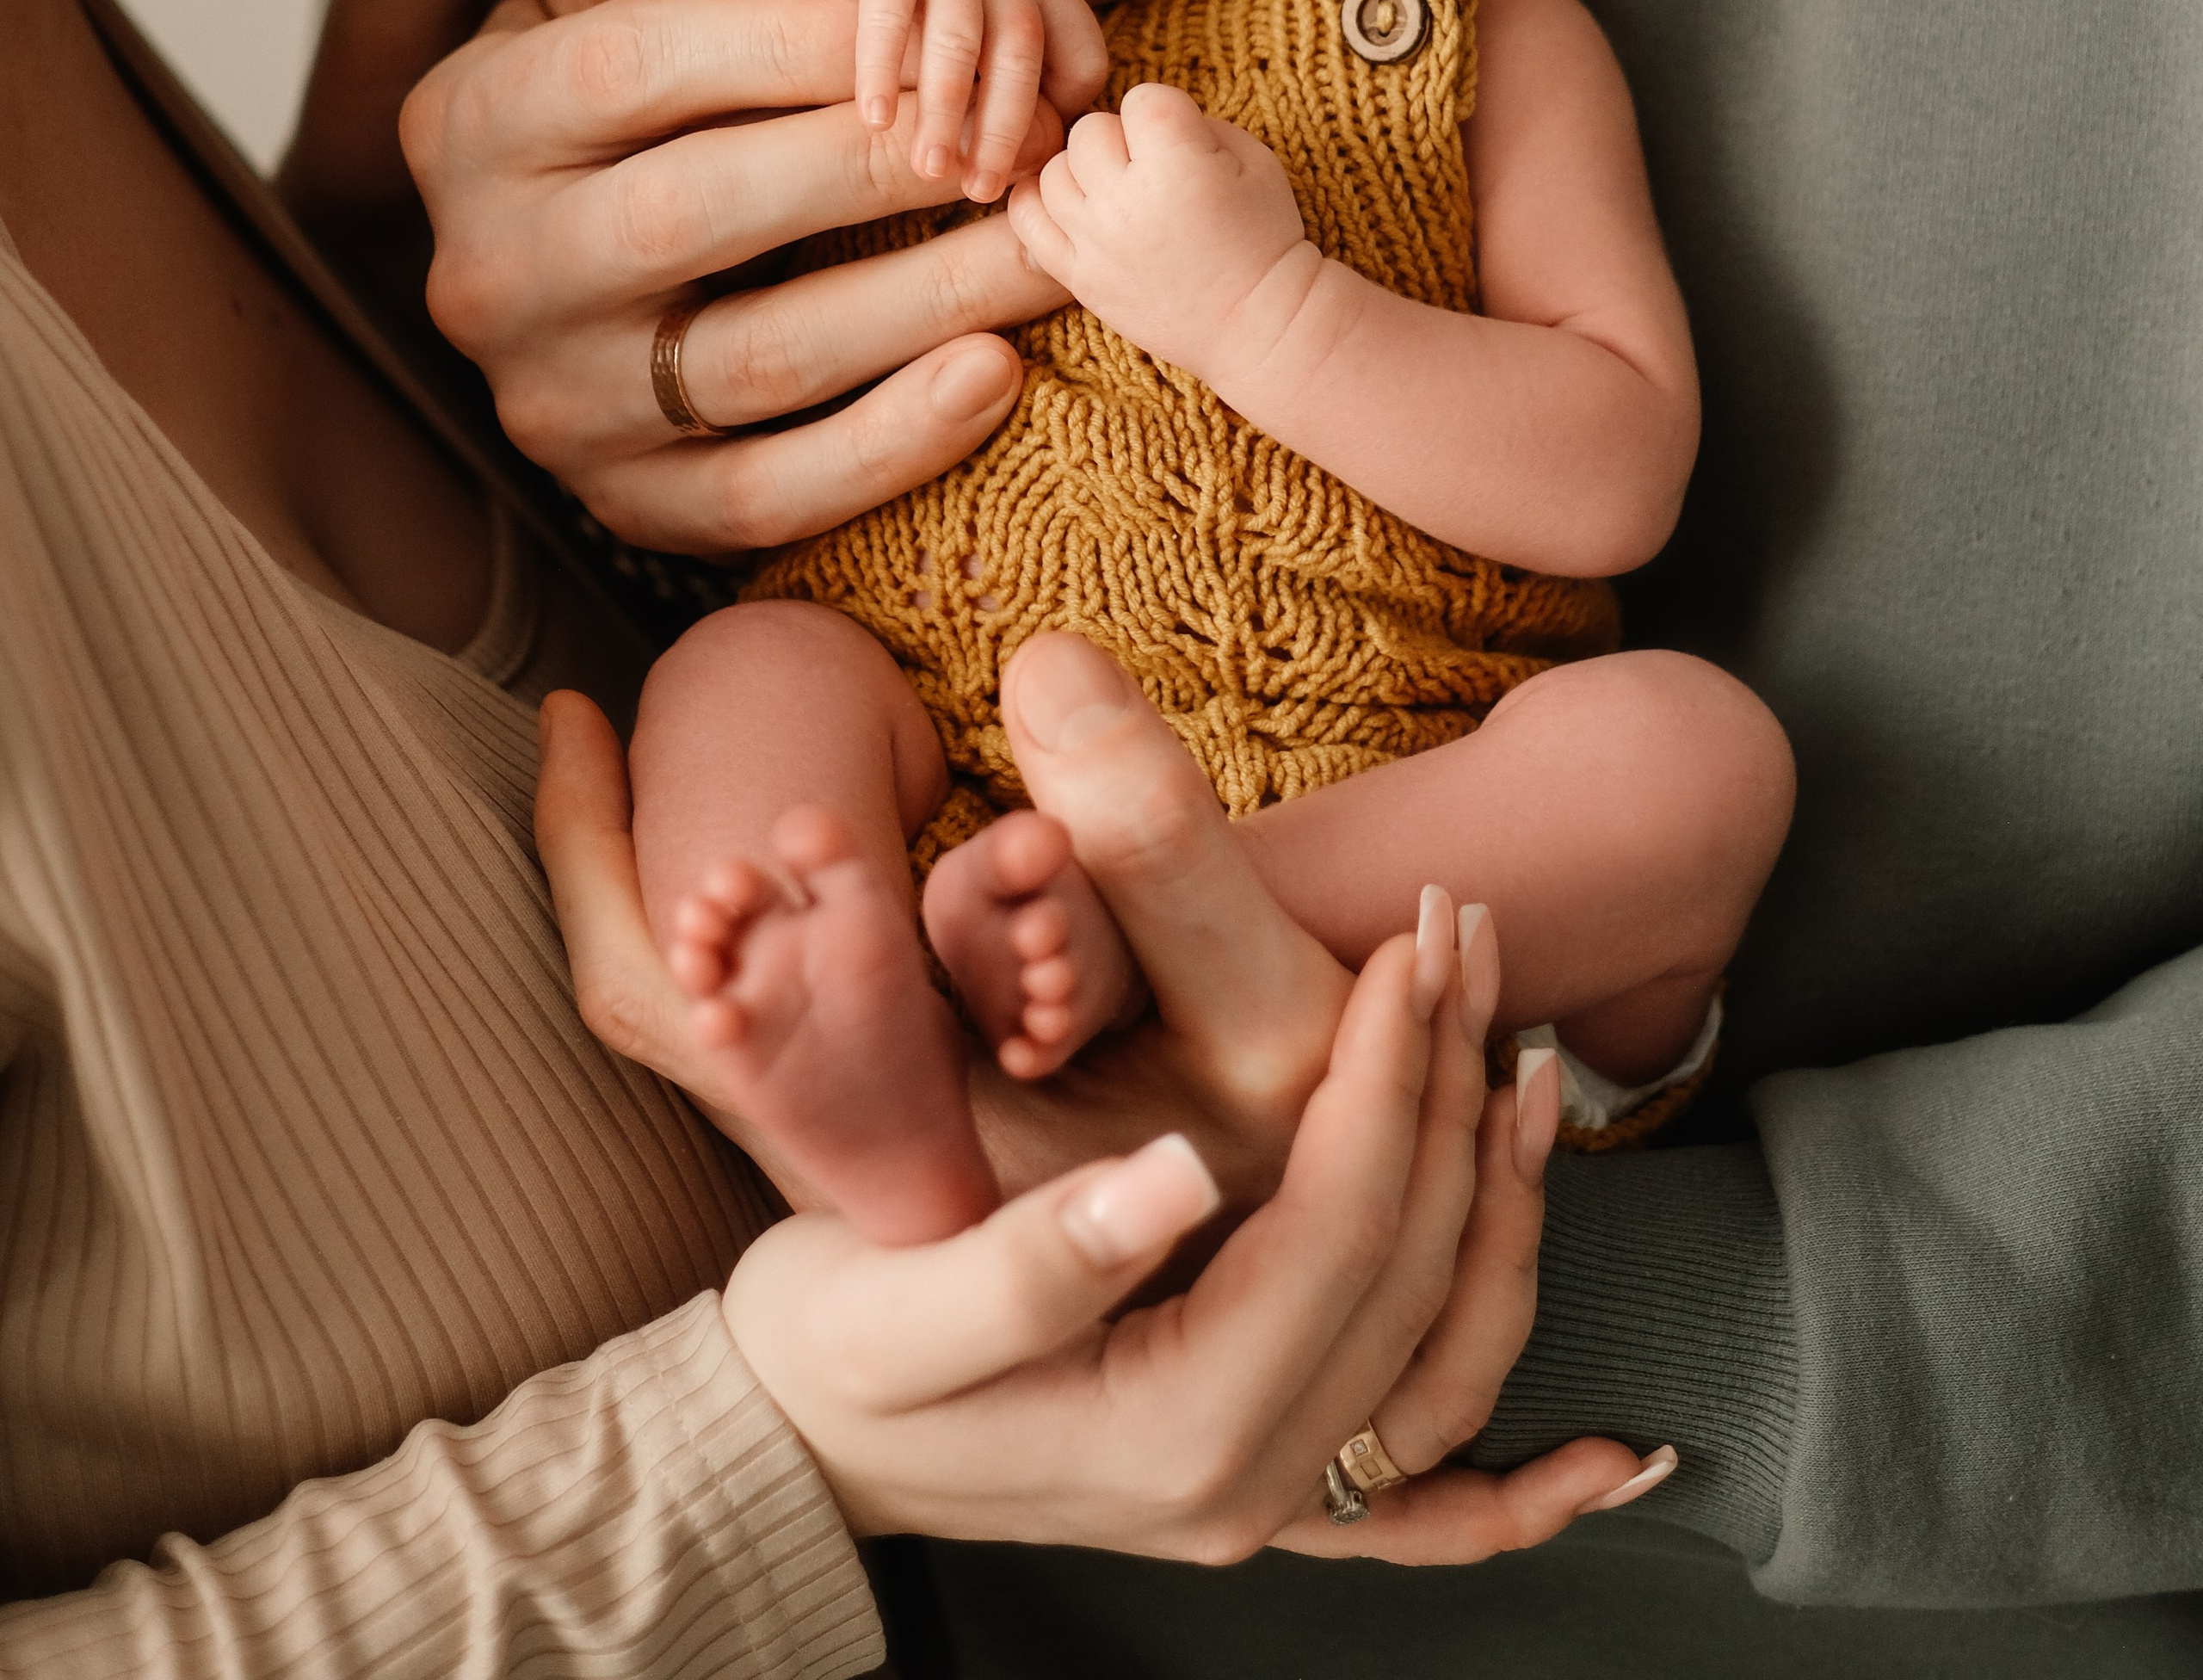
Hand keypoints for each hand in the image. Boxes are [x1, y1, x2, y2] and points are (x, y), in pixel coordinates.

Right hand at [403, 0, 1075, 552]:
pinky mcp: (629, 509)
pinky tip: (1001, 376)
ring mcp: (556, 406)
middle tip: (1039, 131)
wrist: (576, 279)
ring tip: (1060, 243)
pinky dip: (890, 445)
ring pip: (754, 357)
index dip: (794, 37)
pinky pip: (767, 497)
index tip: (932, 17)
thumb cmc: (628, 100)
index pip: (639, 65)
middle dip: (883, 164)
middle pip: (700, 212)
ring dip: (926, 299)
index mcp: (475, 118)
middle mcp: (489, 270)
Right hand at [720, 0, 1107, 202]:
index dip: (1065, 120)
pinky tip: (874, 121)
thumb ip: (1017, 90)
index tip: (1031, 173)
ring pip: (959, 41)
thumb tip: (1038, 180)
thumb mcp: (991, 37)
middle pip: (1022, 56)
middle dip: (1005, 131)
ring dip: (946, 110)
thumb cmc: (934, 8)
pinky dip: (881, 72)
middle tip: (980, 192)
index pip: (1083, 59)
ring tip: (931, 168)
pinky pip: (888, 18)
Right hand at [720, 902, 1654, 1560]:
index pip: (1339, 1230)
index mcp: (1174, 1429)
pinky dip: (1528, 1495)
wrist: (790, 1443)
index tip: (1407, 943)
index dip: (1386, 1076)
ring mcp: (1265, 1502)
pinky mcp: (1257, 1485)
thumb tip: (1169, 1172)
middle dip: (1451, 1089)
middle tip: (1466, 936)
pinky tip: (1621, 1465)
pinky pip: (1427, 1516)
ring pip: (1445, 1355)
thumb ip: (1032, 1256)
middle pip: (1409, 1271)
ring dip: (1504, 1208)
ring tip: (1528, 1061)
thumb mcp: (889, 1295)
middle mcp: (1247, 1487)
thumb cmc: (825, 1350)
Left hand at [1007, 81, 1312, 379]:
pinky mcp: (1078, 276)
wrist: (1258, 323)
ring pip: (1052, 171)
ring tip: (1116, 193)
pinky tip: (1074, 209)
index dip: (1164, 112)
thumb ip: (1197, 124)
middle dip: (1121, 139)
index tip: (1184, 141)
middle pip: (1088, 130)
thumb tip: (1146, 120)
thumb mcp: (1255, 160)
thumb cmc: (1264, 236)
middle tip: (1150, 169)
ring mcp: (1096, 241)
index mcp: (1178, 164)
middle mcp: (1127, 200)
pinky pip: (1027, 221)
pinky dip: (1041, 205)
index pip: (1141, 98)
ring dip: (1082, 173)